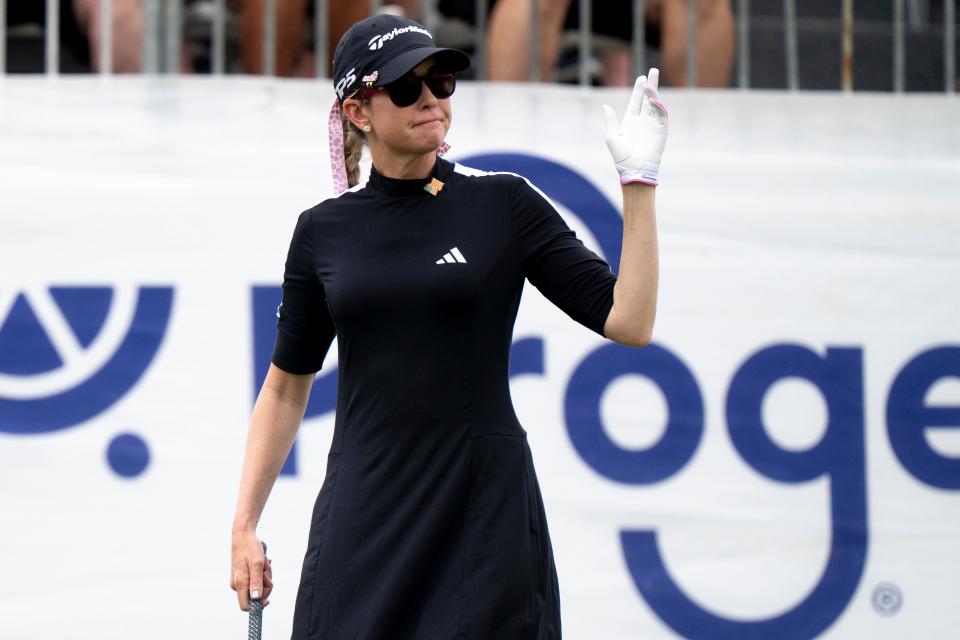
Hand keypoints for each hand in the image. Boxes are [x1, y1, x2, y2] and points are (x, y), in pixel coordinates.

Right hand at [230, 530, 272, 610]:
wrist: (243, 535)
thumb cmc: (250, 548)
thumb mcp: (257, 563)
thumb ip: (256, 581)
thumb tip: (256, 598)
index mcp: (239, 583)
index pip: (246, 606)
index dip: (258, 605)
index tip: (269, 599)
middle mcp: (237, 585)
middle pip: (256, 596)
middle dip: (266, 585)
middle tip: (266, 571)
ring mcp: (239, 581)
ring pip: (258, 587)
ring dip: (265, 577)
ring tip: (264, 564)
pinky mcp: (242, 576)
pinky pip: (256, 580)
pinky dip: (262, 573)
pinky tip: (262, 564)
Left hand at [602, 68, 668, 186]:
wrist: (635, 170)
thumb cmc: (622, 158)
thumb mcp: (612, 138)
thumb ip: (610, 122)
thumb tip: (605, 106)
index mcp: (630, 123)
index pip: (635, 103)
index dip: (638, 91)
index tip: (641, 79)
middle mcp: (642, 122)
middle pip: (647, 100)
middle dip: (650, 86)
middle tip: (653, 71)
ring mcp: (653, 126)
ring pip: (655, 105)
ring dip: (653, 93)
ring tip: (650, 82)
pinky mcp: (661, 131)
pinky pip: (661, 115)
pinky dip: (658, 106)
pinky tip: (654, 98)